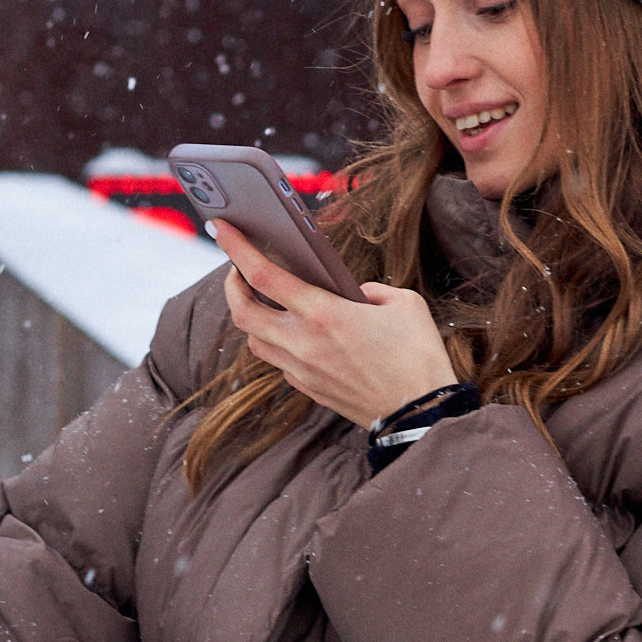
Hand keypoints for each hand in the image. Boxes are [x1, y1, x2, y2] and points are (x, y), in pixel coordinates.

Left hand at [213, 220, 458, 427]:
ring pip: (254, 341)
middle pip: (242, 312)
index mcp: (324, 314)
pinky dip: (277, 343)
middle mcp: (303, 343)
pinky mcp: (308, 389)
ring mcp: (301, 369)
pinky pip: (278, 362)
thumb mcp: (403, 304)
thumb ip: (371, 289)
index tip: (220, 228)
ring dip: (251, 317)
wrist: (420, 413)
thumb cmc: (417, 356)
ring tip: (264, 301)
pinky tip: (294, 334)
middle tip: (237, 270)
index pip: (263, 275)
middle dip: (231, 285)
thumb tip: (353, 293)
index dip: (236, 248)